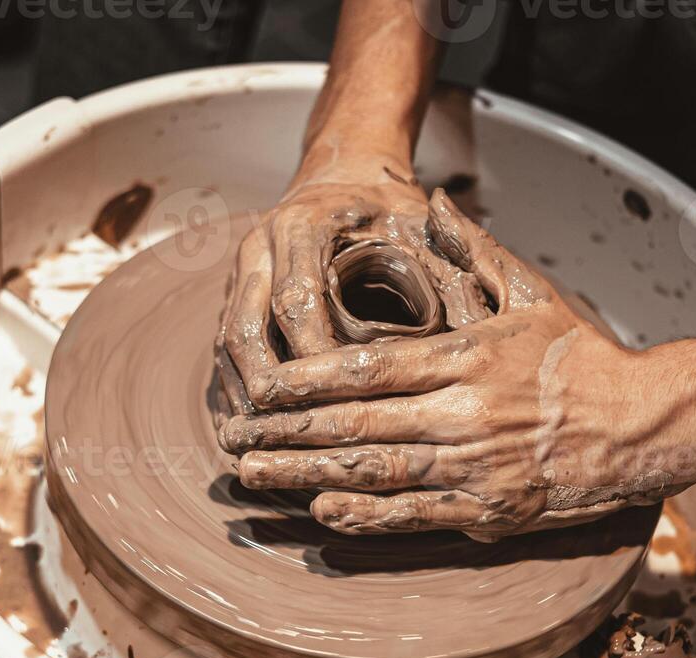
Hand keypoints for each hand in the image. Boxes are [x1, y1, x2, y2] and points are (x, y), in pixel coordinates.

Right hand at [216, 157, 503, 413]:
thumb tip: (472, 333)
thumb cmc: (388, 209)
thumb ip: (440, 274)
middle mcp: (259, 247)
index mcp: (301, 225)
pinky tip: (245, 429)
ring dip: (239, 396)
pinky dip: (231, 391)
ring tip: (258, 444)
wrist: (344, 175)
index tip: (340, 398)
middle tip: (285, 432)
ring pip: (227, 343)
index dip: (315, 355)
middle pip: (244, 327)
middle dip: (265, 385)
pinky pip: (223, 351)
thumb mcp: (419, 229)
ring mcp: (240, 273)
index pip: (297, 299)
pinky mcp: (234, 296)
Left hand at [219, 190, 685, 540]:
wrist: (640, 422)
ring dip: (306, 476)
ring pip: (374, 473)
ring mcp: (473, 466)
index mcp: (464, 358)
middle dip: (286, 434)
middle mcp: (462, 414)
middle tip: (233, 439)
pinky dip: (364, 515)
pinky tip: (320, 511)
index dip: (306, 382)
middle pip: (356, 425)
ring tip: (255, 477)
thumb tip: (432, 202)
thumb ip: (471, 250)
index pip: (367, 368)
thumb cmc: (580, 356)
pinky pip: (414, 515)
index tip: (260, 387)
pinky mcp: (487, 508)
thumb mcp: (529, 291)